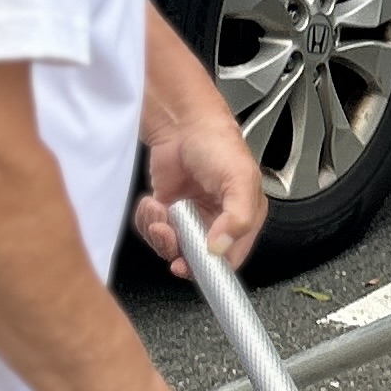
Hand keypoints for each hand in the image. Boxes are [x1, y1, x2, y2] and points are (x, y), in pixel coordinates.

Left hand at [137, 91, 265, 274]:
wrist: (182, 122)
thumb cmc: (217, 143)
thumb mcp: (239, 178)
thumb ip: (238, 217)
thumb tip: (219, 248)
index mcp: (242, 217)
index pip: (230, 259)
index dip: (211, 267)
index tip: (192, 264)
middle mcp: (216, 221)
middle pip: (196, 258)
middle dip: (178, 250)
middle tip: (172, 234)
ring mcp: (190, 217)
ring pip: (171, 247)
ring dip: (160, 234)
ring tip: (161, 214)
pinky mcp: (167, 210)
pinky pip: (153, 230)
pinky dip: (148, 221)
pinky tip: (154, 204)